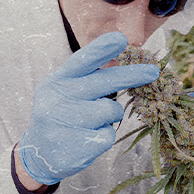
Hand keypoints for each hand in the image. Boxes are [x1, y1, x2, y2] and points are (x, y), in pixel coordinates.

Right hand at [18, 32, 159, 184]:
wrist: (40, 154)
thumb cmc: (60, 114)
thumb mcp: (63, 91)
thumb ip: (86, 78)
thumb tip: (125, 66)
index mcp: (58, 81)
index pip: (82, 60)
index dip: (102, 49)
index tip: (121, 39)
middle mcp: (60, 98)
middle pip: (105, 83)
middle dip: (133, 75)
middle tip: (153, 72)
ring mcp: (68, 123)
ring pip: (112, 110)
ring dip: (111, 115)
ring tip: (92, 121)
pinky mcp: (80, 145)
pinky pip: (109, 133)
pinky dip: (104, 135)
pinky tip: (88, 138)